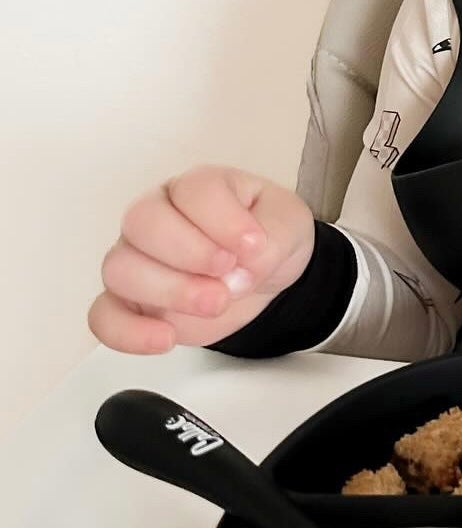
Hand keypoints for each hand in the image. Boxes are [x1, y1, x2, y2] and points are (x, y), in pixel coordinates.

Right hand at [89, 165, 314, 353]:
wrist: (266, 273)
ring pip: (120, 269)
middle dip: (190, 255)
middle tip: (230, 276)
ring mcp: (138, 258)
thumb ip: (271, 239)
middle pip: (142, 223)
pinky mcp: (132, 302)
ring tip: (216, 303)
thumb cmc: (269, 236)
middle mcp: (156, 215)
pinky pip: (104, 316)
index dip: (223, 221)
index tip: (253, 244)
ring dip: (169, 291)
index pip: (193, 192)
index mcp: (198, 188)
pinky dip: (127, 332)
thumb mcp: (290, 225)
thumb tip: (241, 268)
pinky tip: (165, 339)